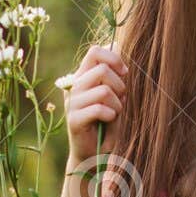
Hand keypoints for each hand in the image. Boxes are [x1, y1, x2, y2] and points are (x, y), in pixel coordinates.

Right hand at [63, 43, 127, 167]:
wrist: (94, 154)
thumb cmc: (107, 123)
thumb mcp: (113, 94)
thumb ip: (112, 71)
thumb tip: (114, 42)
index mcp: (82, 77)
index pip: (95, 52)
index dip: (114, 58)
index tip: (124, 72)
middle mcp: (74, 86)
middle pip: (103, 69)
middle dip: (120, 85)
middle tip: (120, 100)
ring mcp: (71, 102)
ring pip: (104, 90)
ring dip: (117, 104)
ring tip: (114, 113)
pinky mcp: (73, 119)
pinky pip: (99, 109)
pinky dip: (111, 115)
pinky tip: (108, 121)